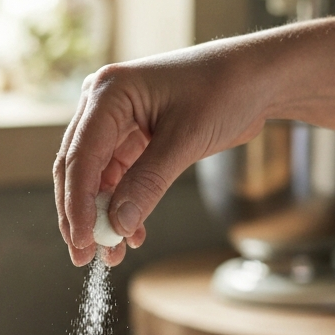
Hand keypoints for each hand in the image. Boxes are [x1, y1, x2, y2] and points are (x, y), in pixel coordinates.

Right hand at [54, 37, 274, 265]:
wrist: (257, 78)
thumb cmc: (224, 90)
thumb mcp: (186, 139)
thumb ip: (149, 182)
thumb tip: (118, 225)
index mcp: (108, 93)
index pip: (80, 156)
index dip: (78, 202)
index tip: (84, 240)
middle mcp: (103, 106)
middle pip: (77, 169)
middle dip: (80, 214)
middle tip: (85, 256)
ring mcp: (116, 123)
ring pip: (95, 179)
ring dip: (101, 216)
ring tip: (111, 253)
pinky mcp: (133, 140)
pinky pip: (118, 179)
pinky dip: (122, 206)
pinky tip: (131, 233)